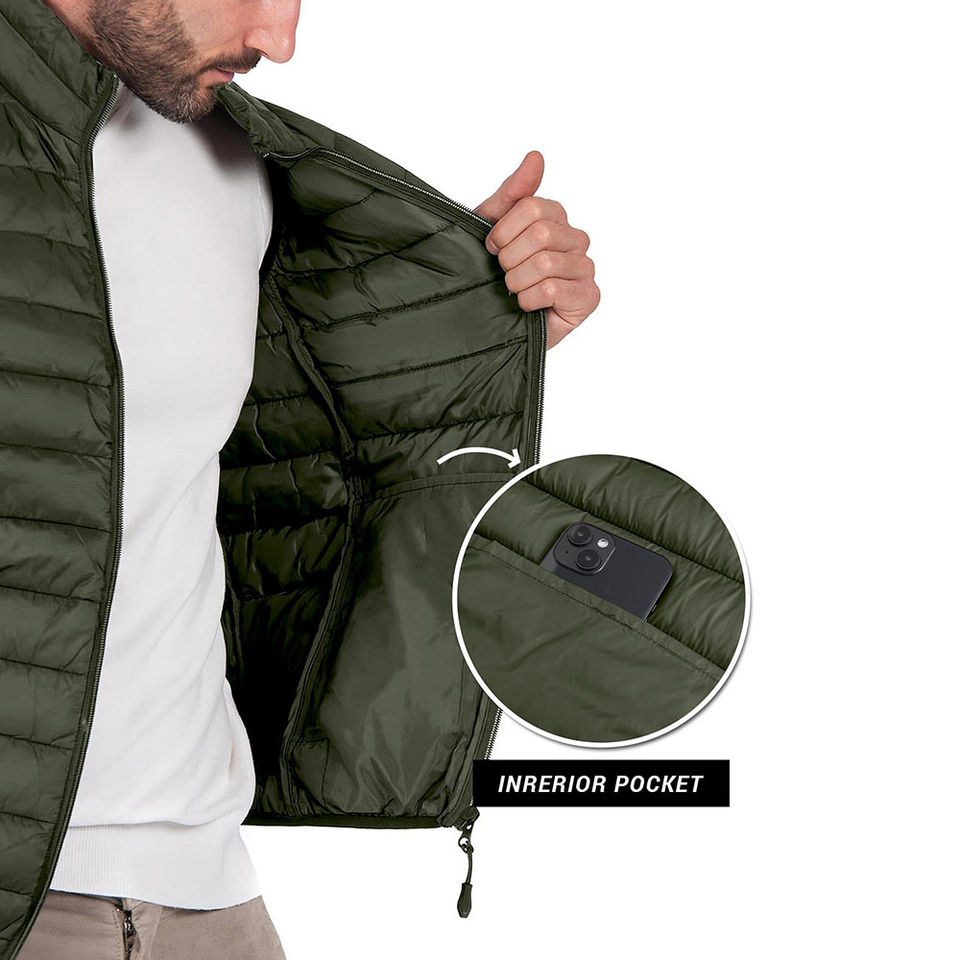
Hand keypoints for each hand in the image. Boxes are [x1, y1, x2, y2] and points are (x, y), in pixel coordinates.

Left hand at [475, 150, 599, 348]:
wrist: (494, 323)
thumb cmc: (493, 275)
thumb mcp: (492, 228)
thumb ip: (513, 193)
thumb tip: (536, 156)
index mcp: (556, 218)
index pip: (531, 207)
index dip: (502, 231)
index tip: (492, 248)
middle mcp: (575, 239)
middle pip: (541, 233)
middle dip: (509, 258)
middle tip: (504, 273)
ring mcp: (585, 268)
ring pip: (545, 262)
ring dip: (517, 281)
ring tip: (514, 291)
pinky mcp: (588, 297)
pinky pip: (553, 288)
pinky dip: (529, 299)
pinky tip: (528, 305)